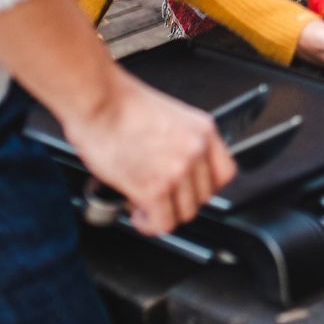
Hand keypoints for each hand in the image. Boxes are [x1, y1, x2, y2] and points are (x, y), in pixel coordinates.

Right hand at [59, 73, 235, 236]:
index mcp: (203, 130)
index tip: (189, 190)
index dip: (204, 187)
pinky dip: (149, 224)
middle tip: (160, 197)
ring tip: (146, 205)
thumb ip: (180, 142)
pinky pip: (163, 224)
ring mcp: (177, 170)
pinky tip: (138, 213)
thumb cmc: (120, 103)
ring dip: (164, 214)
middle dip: (179, 201)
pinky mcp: (154, 188)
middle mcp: (196, 150)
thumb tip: (173, 166)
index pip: (224, 173)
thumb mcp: (168, 116)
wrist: (99, 99)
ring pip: (184, 214)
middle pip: (203, 197)